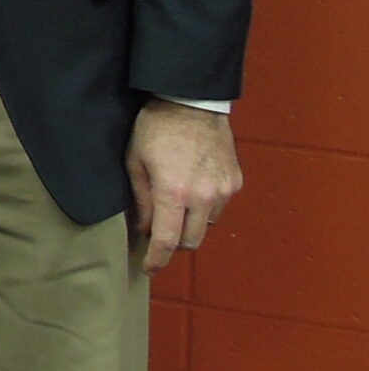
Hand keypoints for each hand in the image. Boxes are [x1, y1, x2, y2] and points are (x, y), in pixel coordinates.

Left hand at [128, 102, 240, 271]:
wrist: (191, 102)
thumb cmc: (155, 128)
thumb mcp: (135, 162)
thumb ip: (139, 200)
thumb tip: (142, 229)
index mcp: (173, 193)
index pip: (167, 241)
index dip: (157, 259)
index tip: (149, 268)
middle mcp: (203, 197)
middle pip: (191, 241)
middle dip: (174, 243)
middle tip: (159, 234)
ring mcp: (223, 190)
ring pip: (206, 225)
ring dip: (190, 223)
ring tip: (175, 202)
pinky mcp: (235, 182)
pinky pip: (219, 207)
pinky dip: (205, 206)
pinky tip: (193, 187)